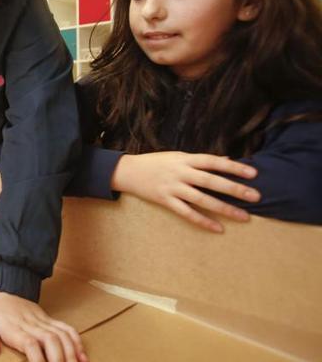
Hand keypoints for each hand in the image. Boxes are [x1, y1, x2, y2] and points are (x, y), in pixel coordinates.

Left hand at [0, 290, 85, 361]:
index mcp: (14, 328)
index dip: (38, 359)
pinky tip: (82, 357)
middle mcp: (32, 325)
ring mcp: (44, 322)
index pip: (30, 344)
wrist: (7, 287)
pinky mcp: (50, 320)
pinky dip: (77, 342)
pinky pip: (67, 329)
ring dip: (71, 353)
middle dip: (59, 360)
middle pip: (51, 341)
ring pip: (62, 336)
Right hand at [111, 151, 259, 232]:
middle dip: (234, 189)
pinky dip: (203, 221)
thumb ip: (201, 160)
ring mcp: (172, 187)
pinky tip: (218, 228)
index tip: (253, 173)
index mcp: (185, 159)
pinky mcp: (165, 200)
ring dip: (224, 208)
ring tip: (244, 216)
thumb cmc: (155, 162)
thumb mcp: (177, 156)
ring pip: (202, 199)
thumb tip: (228, 159)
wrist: (127, 171)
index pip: (213, 162)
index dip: (234, 167)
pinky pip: (187, 213)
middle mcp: (180, 173)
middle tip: (256, 197)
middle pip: (211, 181)